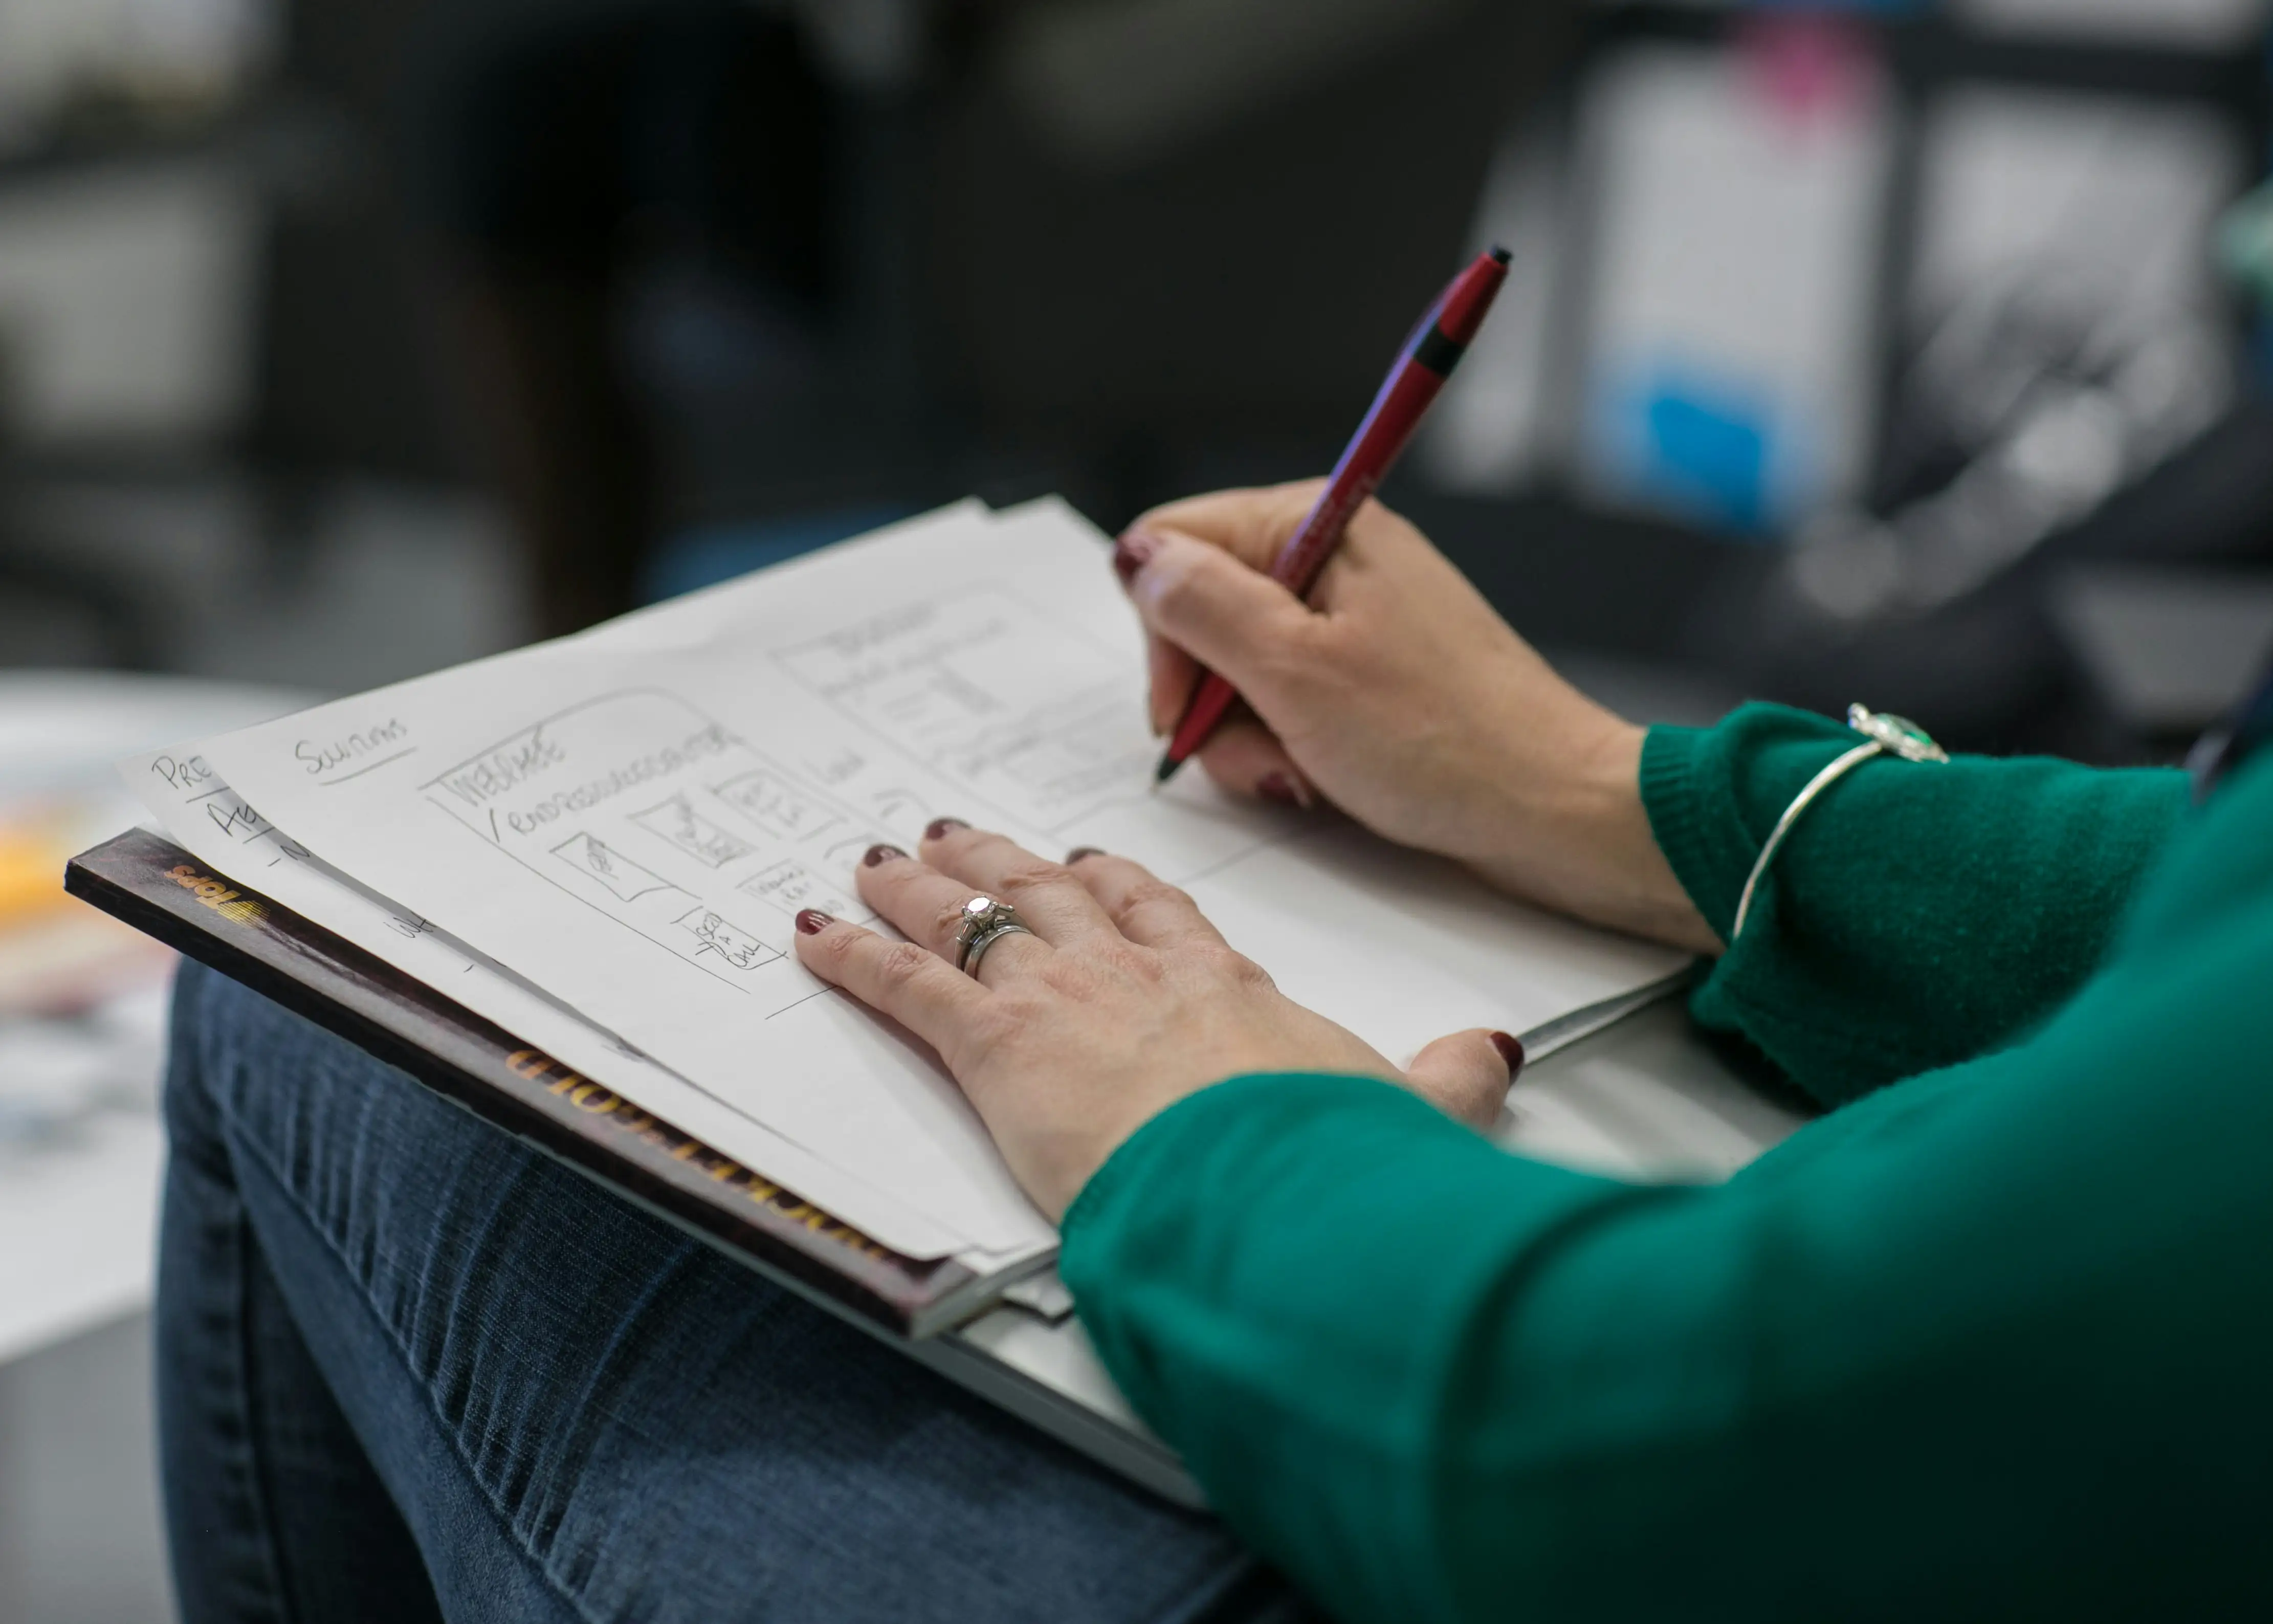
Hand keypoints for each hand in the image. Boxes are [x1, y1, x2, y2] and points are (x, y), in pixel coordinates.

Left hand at [792, 822, 1521, 1220]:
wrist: (1266, 1178)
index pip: (1158, 912)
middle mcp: (1133, 972)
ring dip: (919, 887)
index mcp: (1219, 984)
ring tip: (880, 858)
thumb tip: (1493, 1053)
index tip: (1091, 863)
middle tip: (956, 831)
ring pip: (973, 918)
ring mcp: (1062, 998)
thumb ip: (1446, 1077)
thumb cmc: (1323, 1150)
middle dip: (1000, 861)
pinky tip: (816, 935)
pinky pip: (908, 986)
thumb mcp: (1403, 1106)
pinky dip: (854, 957)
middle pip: (1052, 894)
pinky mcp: (998, 1045)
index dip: (1116, 883)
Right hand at [1118, 482, 1716, 952]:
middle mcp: (1334, 557)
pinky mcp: (1374, 677)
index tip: (1186, 710)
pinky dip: (1293, 750)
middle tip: (1260, 752)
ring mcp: (1357, 620)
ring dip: (1253, 738)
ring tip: (1305, 774)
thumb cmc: (1440, 740)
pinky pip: (1292, 705)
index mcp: (1316, 523)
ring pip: (1241, 672)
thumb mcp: (1294, 670)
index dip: (1164, 633)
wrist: (1555, 809)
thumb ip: (1201, 606)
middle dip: (1212, 699)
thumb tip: (1138, 558)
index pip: (1175, 544)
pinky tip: (1326, 781)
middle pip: (1202, 614)